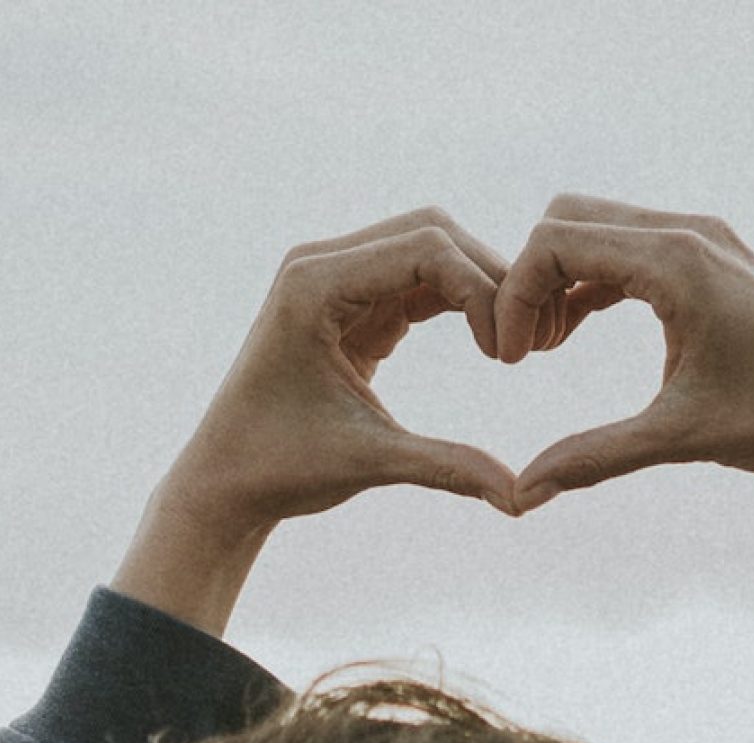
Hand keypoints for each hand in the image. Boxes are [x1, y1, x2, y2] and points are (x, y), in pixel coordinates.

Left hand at [164, 207, 562, 527]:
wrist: (226, 479)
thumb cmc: (280, 468)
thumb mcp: (369, 462)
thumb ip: (448, 468)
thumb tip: (520, 498)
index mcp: (314, 286)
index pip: (425, 248)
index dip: (482, 291)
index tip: (507, 358)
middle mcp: (321, 266)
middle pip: (433, 233)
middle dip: (488, 280)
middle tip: (527, 343)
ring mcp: (336, 279)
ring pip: (430, 249)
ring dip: (478, 288)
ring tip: (512, 345)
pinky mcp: (351, 303)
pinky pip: (418, 280)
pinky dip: (459, 303)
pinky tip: (490, 343)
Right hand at [496, 193, 753, 512]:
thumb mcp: (682, 439)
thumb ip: (596, 458)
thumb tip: (523, 494)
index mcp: (679, 262)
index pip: (555, 242)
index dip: (513, 296)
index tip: (509, 359)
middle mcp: (689, 235)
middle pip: (567, 222)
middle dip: (529, 282)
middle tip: (524, 353)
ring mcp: (704, 243)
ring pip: (596, 232)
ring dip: (558, 282)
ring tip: (546, 349)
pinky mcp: (712, 262)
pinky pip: (627, 252)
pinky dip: (591, 285)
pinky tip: (576, 334)